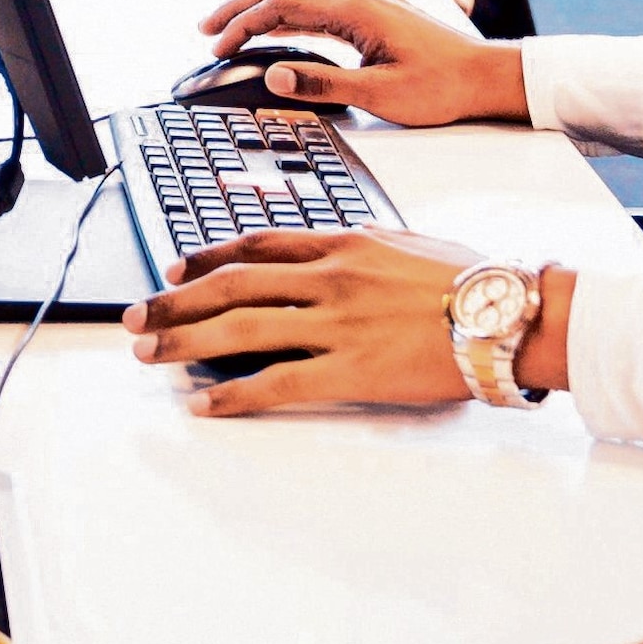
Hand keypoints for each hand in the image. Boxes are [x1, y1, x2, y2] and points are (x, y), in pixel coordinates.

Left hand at [125, 227, 480, 409]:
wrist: (506, 312)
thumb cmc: (469, 278)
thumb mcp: (407, 239)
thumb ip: (362, 240)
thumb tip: (336, 239)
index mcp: (341, 242)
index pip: (255, 244)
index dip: (206, 256)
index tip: (175, 267)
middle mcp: (327, 278)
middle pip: (230, 285)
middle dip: (174, 301)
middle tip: (136, 315)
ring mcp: (334, 324)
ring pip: (239, 330)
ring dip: (184, 342)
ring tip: (148, 354)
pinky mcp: (348, 370)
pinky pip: (276, 383)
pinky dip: (232, 396)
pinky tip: (204, 404)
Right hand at [199, 0, 525, 124]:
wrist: (487, 77)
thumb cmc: (443, 87)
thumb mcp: (381, 94)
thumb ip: (323, 84)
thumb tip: (273, 77)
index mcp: (356, 8)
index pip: (282, 6)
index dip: (243, 24)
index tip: (217, 45)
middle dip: (241, 6)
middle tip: (207, 29)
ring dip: (262, 8)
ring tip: (231, 29)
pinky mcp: (374, 11)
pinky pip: (318, 3)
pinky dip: (288, 14)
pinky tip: (276, 31)